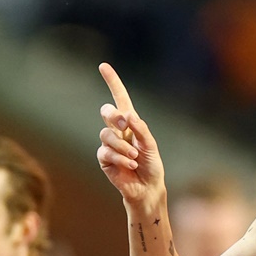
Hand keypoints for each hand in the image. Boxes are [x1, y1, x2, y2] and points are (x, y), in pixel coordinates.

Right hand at [96, 63, 165, 206]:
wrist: (148, 189)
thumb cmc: (152, 166)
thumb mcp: (151, 146)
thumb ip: (141, 130)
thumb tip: (128, 115)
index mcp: (131, 123)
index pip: (120, 99)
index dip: (112, 83)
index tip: (103, 66)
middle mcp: (118, 131)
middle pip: (107, 113)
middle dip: (113, 116)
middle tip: (124, 124)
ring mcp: (109, 145)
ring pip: (106, 135)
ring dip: (122, 146)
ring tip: (134, 158)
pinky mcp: (104, 159)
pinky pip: (105, 152)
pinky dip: (120, 158)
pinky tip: (130, 165)